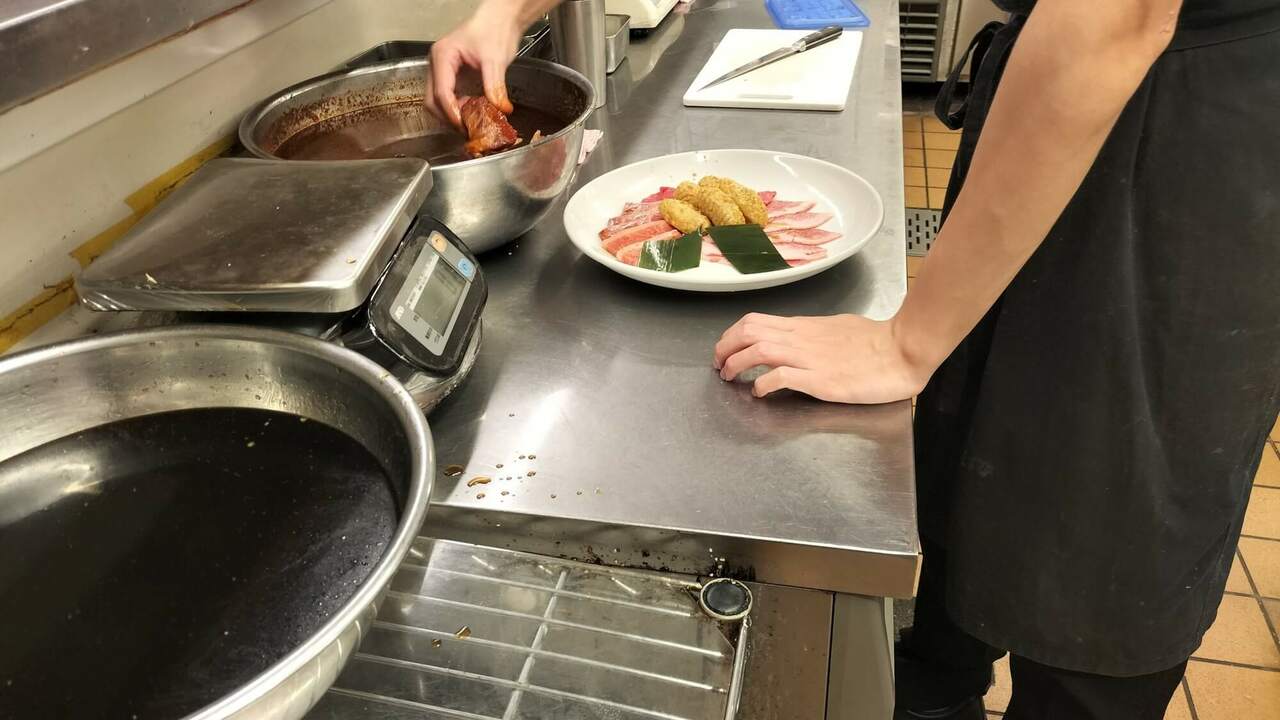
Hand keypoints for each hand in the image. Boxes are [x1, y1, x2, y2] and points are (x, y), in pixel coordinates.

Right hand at [428, 5, 520, 126]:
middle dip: (448, 117)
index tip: (464, 126)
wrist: (500, 21)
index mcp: (443, 56)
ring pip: (437, 101)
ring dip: (451, 115)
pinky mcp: (451, 77)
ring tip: (471, 122)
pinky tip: (472, 113)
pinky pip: (447, 98)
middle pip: (432, 100)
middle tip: (468, 129)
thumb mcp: (495, 58)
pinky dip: (457, 109)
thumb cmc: (494, 30)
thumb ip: (494, 84)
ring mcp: (442, 71)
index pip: (441, 91)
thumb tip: (499, 108)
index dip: (451, 112)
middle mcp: (437, 64)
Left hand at [713, 313, 929, 403]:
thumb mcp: (837, 329)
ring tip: (729, 377)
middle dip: (725, 347)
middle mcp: (801, 339)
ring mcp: (810, 358)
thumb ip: (813, 335)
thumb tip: (797, 340)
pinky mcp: (820, 380)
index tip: (725, 349)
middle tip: (719, 364)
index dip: (733, 334)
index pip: (757, 322)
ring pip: (759, 350)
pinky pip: (781, 376)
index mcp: (804, 326)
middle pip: (749, 331)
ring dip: (737, 364)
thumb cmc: (877, 342)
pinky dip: (763, 384)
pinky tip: (760, 393)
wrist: (902, 349)